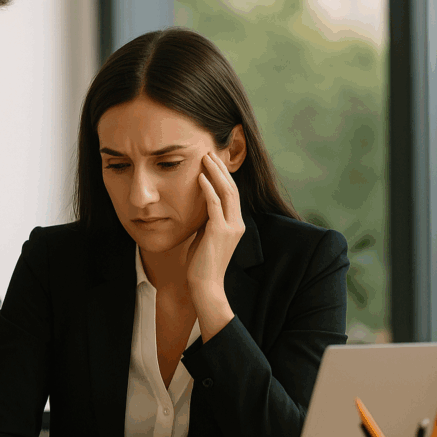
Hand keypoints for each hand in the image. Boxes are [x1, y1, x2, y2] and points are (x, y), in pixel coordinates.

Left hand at [186, 152, 243, 338]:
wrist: (204, 284)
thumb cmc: (201, 263)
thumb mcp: (205, 236)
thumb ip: (206, 221)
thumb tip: (199, 207)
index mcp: (236, 224)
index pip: (232, 193)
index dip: (223, 176)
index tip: (211, 162)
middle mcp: (237, 223)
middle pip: (232, 188)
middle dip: (220, 169)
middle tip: (209, 152)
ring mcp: (231, 227)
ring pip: (227, 192)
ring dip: (215, 173)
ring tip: (205, 158)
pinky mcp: (220, 231)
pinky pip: (215, 204)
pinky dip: (208, 189)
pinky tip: (200, 177)